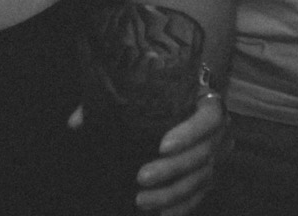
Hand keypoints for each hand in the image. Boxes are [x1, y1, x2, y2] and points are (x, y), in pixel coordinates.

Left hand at [69, 88, 227, 214]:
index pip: (208, 118)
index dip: (189, 133)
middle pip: (202, 155)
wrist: (192, 107)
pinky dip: (181, 208)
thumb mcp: (145, 95)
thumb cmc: (166, 99)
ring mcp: (217, 159)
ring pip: (200, 180)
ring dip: (171, 194)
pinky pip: (199, 197)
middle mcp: (220, 133)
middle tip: (142, 177)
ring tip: (142, 200)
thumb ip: (113, 104)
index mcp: (208, 105)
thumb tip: (77, 122)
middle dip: (171, 169)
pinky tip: (160, 214)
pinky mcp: (211, 179)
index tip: (162, 145)